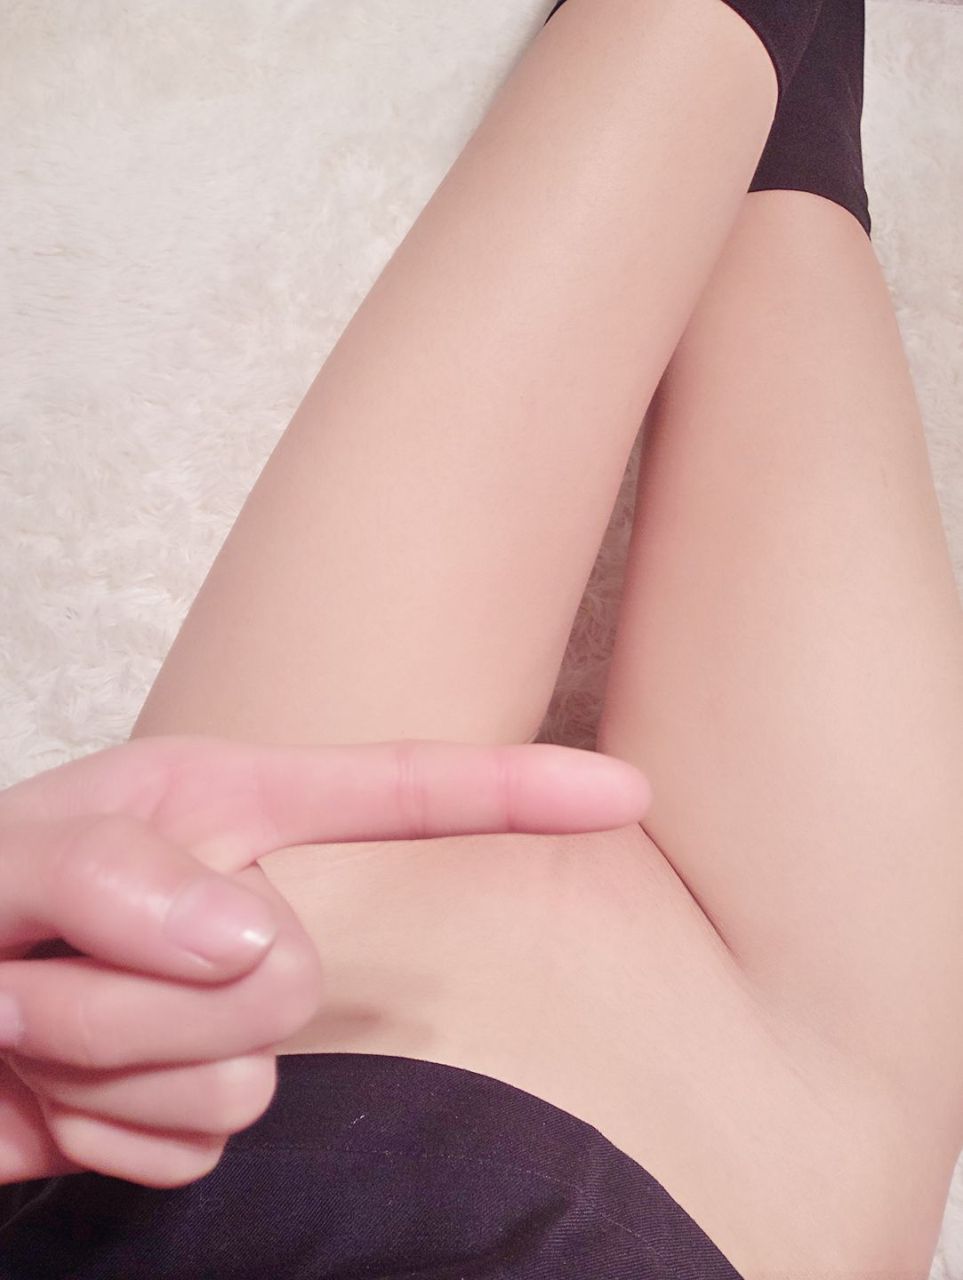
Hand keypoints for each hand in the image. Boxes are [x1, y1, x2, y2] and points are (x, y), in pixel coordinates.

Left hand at [0, 734, 650, 1187]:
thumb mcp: (5, 857)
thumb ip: (112, 869)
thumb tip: (257, 944)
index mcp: (222, 809)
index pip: (397, 793)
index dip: (516, 792)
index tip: (626, 793)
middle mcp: (242, 909)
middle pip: (294, 982)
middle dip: (140, 1000)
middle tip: (33, 970)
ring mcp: (221, 1020)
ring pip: (243, 1085)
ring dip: (103, 1064)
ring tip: (27, 1018)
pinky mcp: (188, 1113)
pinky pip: (194, 1155)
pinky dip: (100, 1135)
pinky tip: (50, 1091)